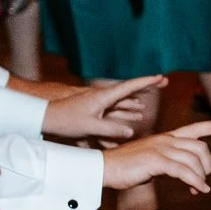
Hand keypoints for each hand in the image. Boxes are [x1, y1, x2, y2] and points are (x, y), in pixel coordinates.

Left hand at [43, 74, 163, 142]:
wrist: (46, 117)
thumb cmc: (65, 120)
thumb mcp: (90, 127)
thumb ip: (111, 130)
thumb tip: (131, 132)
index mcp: (103, 96)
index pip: (129, 87)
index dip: (146, 82)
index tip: (161, 77)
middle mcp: (103, 96)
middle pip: (130, 89)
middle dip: (147, 85)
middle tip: (164, 81)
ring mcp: (99, 101)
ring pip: (124, 97)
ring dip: (139, 95)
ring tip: (153, 94)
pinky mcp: (95, 108)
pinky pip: (117, 106)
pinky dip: (128, 105)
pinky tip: (135, 110)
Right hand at [102, 119, 210, 192]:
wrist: (103, 167)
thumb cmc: (126, 167)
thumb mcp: (152, 161)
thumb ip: (169, 163)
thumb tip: (184, 175)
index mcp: (166, 138)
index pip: (194, 128)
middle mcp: (166, 140)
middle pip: (200, 147)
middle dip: (207, 165)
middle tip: (202, 180)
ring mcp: (161, 149)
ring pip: (193, 161)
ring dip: (200, 177)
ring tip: (198, 189)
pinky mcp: (156, 161)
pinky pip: (183, 171)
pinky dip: (194, 181)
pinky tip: (198, 190)